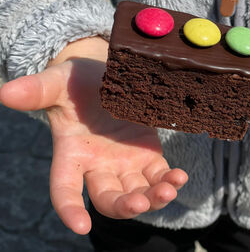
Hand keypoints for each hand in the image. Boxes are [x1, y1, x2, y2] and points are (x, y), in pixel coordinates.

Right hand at [0, 37, 187, 234]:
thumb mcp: (57, 82)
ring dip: (153, 197)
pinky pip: (159, 175)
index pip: (65, 189)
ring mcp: (125, 163)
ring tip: (167, 190)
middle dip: (123, 205)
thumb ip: (36, 90)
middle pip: (108, 199)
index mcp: (72, 154)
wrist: (104, 76)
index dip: (69, 209)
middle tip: (138, 202)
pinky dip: (169, 180)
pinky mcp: (147, 155)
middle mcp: (98, 166)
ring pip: (137, 192)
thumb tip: (4, 93)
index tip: (80, 226)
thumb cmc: (75, 82)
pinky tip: (179, 177)